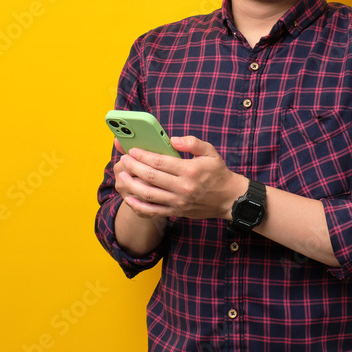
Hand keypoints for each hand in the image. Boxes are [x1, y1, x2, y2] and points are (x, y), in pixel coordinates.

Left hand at [115, 135, 247, 219]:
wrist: (229, 199)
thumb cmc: (218, 172)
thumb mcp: (210, 152)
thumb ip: (192, 142)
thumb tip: (172, 140)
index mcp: (190, 170)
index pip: (160, 161)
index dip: (143, 155)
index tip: (132, 150)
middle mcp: (183, 187)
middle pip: (151, 177)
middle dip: (133, 167)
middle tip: (124, 159)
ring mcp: (179, 202)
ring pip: (148, 194)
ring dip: (132, 185)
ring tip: (122, 176)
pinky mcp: (176, 212)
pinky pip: (153, 211)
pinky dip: (138, 205)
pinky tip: (129, 197)